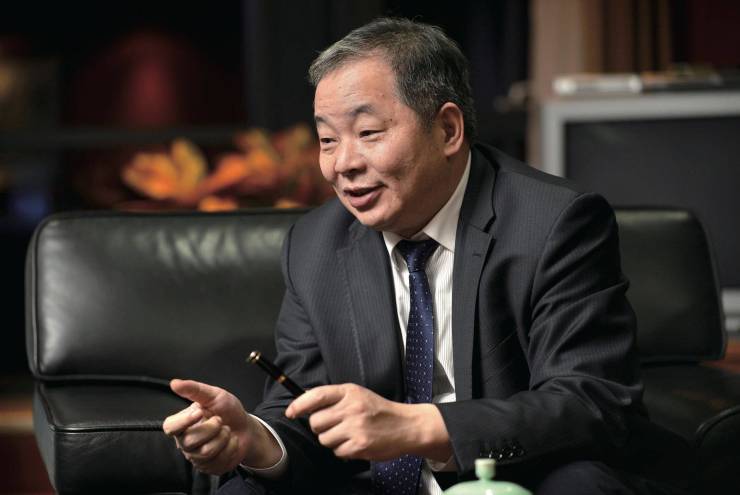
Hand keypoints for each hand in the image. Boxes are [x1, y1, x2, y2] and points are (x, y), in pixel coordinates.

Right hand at [163, 379, 280, 474]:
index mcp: (182, 423)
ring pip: (206, 452)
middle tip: (220, 420)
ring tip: (226, 430)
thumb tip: (174, 383)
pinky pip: (218, 462)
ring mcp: (197, 457)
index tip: (200, 412)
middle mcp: (186, 442)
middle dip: (212, 428)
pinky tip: (230, 441)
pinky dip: (231, 447)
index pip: (170, 427)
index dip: (184, 421)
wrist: (246, 427)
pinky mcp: (210, 467)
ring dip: (223, 437)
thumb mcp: (214, 395)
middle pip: (190, 441)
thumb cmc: (227, 410)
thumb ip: (194, 389)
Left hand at [285, 383, 450, 461]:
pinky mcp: (359, 445)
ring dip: (332, 440)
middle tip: (335, 426)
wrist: (407, 426)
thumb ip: (334, 398)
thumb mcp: (358, 395)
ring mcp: (355, 427)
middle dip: (321, 427)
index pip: (316, 395)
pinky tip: (356, 443)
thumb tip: (305, 402)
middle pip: (315, 421)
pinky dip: (343, 450)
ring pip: (324, 439)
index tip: (291, 412)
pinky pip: (337, 452)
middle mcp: (351, 408)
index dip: (299, 405)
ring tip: (348, 434)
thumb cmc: (379, 411)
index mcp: (349, 392)